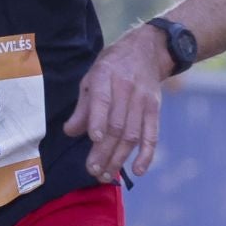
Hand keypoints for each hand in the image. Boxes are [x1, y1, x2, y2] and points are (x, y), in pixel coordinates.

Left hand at [62, 26, 168, 182]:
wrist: (147, 50)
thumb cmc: (113, 66)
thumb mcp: (92, 77)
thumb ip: (83, 106)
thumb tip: (70, 132)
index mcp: (106, 77)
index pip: (103, 100)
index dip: (98, 120)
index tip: (93, 138)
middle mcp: (126, 89)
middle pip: (117, 124)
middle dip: (104, 150)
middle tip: (93, 170)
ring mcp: (143, 100)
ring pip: (132, 134)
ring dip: (119, 158)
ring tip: (106, 175)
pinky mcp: (155, 110)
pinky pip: (152, 134)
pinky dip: (146, 154)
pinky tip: (138, 170)